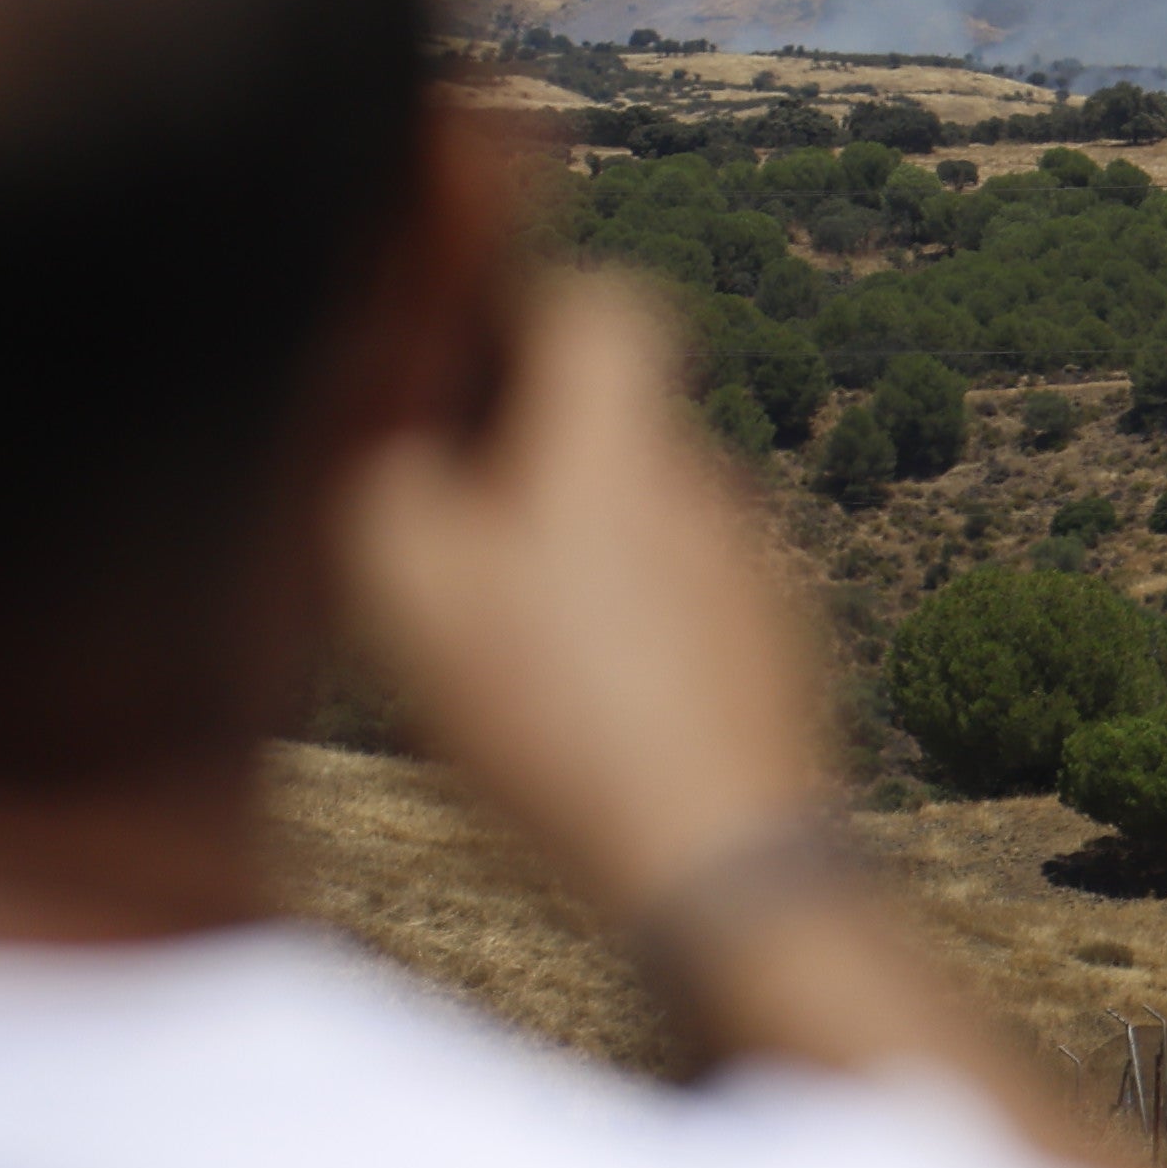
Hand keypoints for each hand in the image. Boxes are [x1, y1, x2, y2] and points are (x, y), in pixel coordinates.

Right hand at [329, 267, 832, 913]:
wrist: (718, 863)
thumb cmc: (554, 718)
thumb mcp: (408, 592)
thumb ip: (387, 477)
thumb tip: (396, 428)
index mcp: (621, 443)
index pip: (606, 304)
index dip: (529, 313)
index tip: (463, 371)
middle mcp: (706, 486)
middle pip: (617, 422)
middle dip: (532, 454)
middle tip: (446, 532)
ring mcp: (755, 572)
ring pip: (649, 521)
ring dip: (578, 552)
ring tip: (503, 645)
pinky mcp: (779, 656)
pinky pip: (686, 605)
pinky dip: (631, 629)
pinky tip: (577, 712)